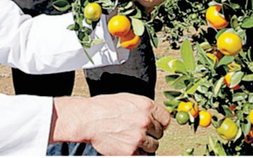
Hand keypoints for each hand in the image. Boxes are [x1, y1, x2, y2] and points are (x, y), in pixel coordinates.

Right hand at [52, 94, 170, 155]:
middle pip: (160, 133)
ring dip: (144, 145)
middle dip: (150, 134)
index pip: (166, 119)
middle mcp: (145, 121)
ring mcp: (139, 137)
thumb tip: (155, 117)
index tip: (154, 126)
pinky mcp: (131, 150)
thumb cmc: (102, 108)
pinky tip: (125, 144)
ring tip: (129, 139)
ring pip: (153, 146)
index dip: (159, 123)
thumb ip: (143, 108)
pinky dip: (136, 152)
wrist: (86, 120)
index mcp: (146, 105)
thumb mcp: (125, 100)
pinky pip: (142, 155)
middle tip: (135, 132)